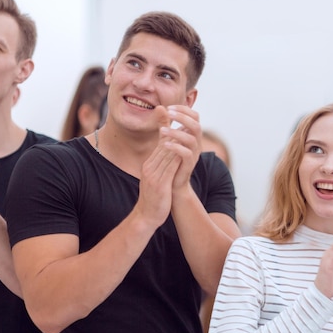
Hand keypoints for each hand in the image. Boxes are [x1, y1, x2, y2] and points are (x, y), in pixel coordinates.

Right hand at [132, 106, 179, 227]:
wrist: (146, 217)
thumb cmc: (154, 198)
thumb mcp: (156, 178)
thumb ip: (162, 165)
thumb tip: (169, 154)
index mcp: (149, 165)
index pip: (160, 143)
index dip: (168, 128)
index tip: (173, 115)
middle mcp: (150, 167)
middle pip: (163, 144)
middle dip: (172, 129)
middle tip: (182, 116)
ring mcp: (153, 175)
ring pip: (167, 153)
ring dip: (177, 140)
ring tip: (187, 128)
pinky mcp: (159, 184)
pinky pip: (170, 167)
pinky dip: (177, 156)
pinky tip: (185, 149)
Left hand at [160, 105, 202, 193]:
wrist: (173, 182)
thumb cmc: (170, 158)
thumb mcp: (167, 137)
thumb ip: (165, 123)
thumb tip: (160, 107)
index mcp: (192, 134)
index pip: (195, 116)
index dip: (184, 109)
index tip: (169, 107)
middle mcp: (196, 142)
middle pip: (196, 125)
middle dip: (182, 117)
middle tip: (169, 113)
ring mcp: (194, 154)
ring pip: (191, 138)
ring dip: (176, 132)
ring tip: (162, 130)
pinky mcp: (190, 164)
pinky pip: (187, 153)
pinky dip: (176, 147)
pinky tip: (164, 144)